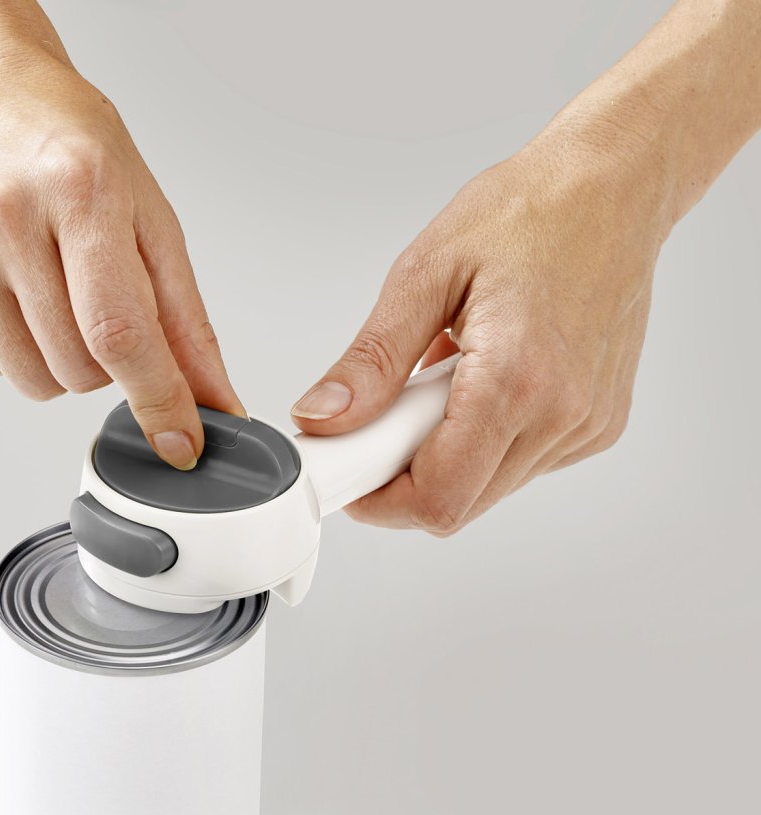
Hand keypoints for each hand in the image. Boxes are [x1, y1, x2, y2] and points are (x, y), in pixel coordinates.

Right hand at [0, 39, 241, 468]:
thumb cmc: (65, 141)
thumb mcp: (148, 213)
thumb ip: (184, 318)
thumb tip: (210, 400)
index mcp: (79, 188)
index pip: (121, 332)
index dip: (158, 400)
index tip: (182, 445)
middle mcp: (4, 216)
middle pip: (79, 369)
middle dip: (109, 362)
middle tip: (97, 298)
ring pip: (32, 381)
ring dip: (60, 360)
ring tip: (51, 288)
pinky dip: (11, 347)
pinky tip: (8, 287)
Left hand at [291, 125, 671, 531]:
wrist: (614, 186)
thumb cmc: (528, 212)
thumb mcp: (425, 274)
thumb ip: (372, 361)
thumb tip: (322, 418)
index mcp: (515, 380)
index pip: (437, 499)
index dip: (380, 502)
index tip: (350, 473)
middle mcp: (562, 415)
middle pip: (459, 505)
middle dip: (406, 477)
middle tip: (388, 417)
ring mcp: (587, 425)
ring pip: (488, 490)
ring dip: (446, 457)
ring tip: (443, 382)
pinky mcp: (598, 425)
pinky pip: (521, 465)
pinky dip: (484, 442)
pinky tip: (482, 384)